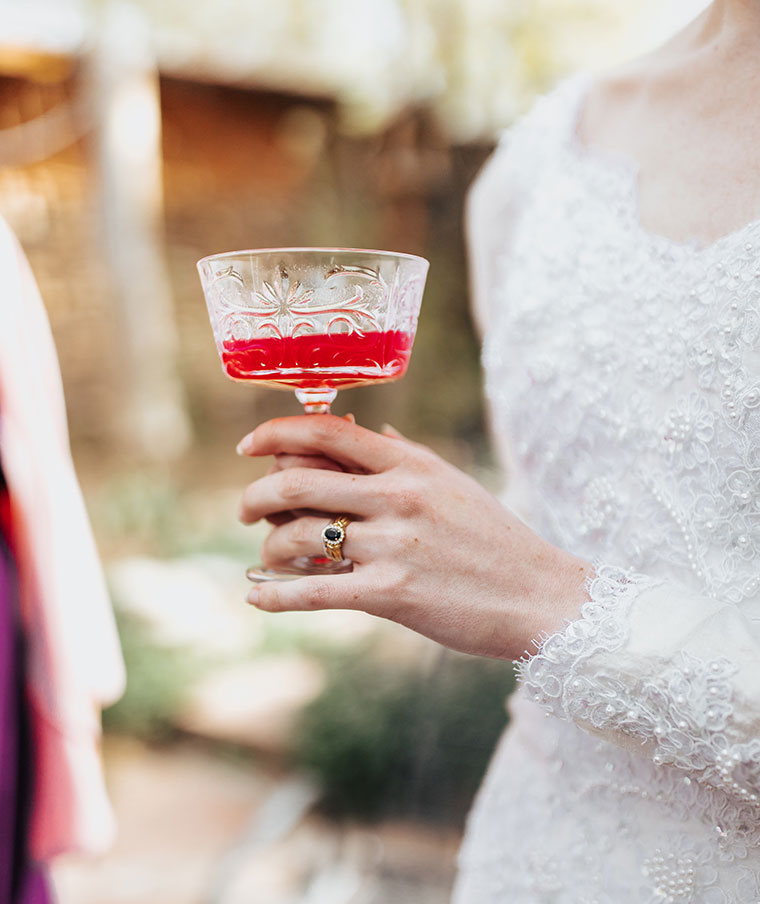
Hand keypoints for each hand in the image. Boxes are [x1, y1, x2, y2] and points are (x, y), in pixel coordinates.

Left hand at [237, 416, 590, 659]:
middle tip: (243, 511)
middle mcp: (398, 497)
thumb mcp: (452, 481)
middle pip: (297, 482)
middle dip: (255, 496)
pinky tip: (256, 599)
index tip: (248, 446)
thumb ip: (404, 452)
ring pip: (298, 536)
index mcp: (410, 463)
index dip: (275, 432)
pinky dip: (276, 597)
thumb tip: (365, 425)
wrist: (539, 595)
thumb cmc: (494, 538)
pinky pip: (315, 591)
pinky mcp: (393, 595)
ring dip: (268, 549)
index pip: (327, 433)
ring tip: (268, 559)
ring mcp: (394, 546)